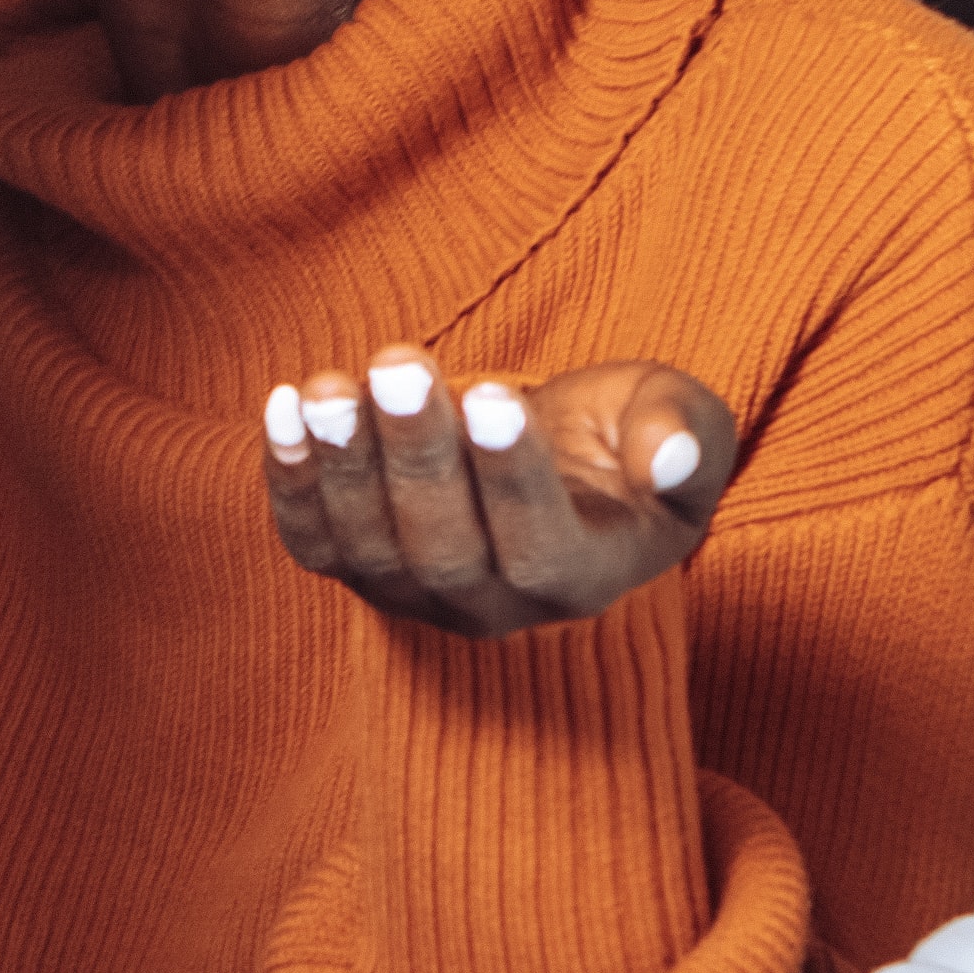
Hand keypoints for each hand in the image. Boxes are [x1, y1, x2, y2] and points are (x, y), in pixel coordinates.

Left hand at [263, 354, 734, 635]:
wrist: (551, 458)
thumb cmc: (623, 437)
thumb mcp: (683, 421)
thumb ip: (688, 438)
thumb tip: (672, 458)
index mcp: (584, 581)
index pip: (540, 550)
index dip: (513, 479)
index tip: (496, 397)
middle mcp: (493, 608)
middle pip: (444, 550)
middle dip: (418, 455)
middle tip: (402, 364)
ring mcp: (415, 596)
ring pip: (370, 548)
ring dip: (345, 463)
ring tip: (333, 385)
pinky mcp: (356, 567)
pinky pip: (312, 541)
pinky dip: (289, 481)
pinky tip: (285, 406)